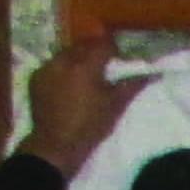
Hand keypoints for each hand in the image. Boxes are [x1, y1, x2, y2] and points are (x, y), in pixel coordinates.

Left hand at [15, 37, 150, 175]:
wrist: (55, 145)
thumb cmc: (90, 126)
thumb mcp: (115, 106)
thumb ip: (132, 85)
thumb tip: (153, 73)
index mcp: (85, 66)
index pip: (103, 44)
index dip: (114, 49)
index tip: (119, 57)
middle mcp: (64, 61)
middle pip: (83, 45)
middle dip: (95, 51)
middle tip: (104, 65)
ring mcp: (46, 68)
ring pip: (66, 53)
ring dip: (78, 58)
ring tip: (85, 73)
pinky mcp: (36, 77)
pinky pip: (52, 64)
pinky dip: (62, 68)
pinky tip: (67, 82)